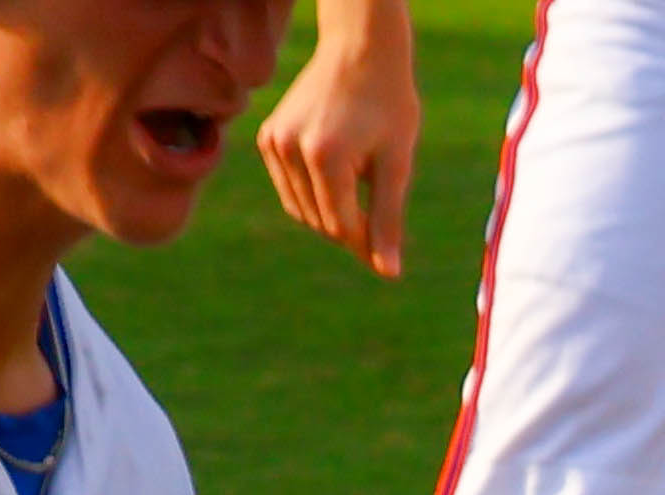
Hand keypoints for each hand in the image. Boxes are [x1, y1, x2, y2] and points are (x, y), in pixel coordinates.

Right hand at [257, 11, 421, 275]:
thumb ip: (389, 219)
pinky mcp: (267, 138)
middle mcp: (291, 150)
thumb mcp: (397, 163)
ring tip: (359, 186)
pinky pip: (289, 190)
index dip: (367, 245)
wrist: (360, 50)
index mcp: (326, 158)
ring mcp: (274, 142)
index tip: (389, 252)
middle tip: (378, 217)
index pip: (342, 228)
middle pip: (321, 223)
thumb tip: (389, 274)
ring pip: (301, 211)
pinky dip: (312, 195)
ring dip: (330, 213)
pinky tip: (336, 173)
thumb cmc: (389, 104)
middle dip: (351, 229)